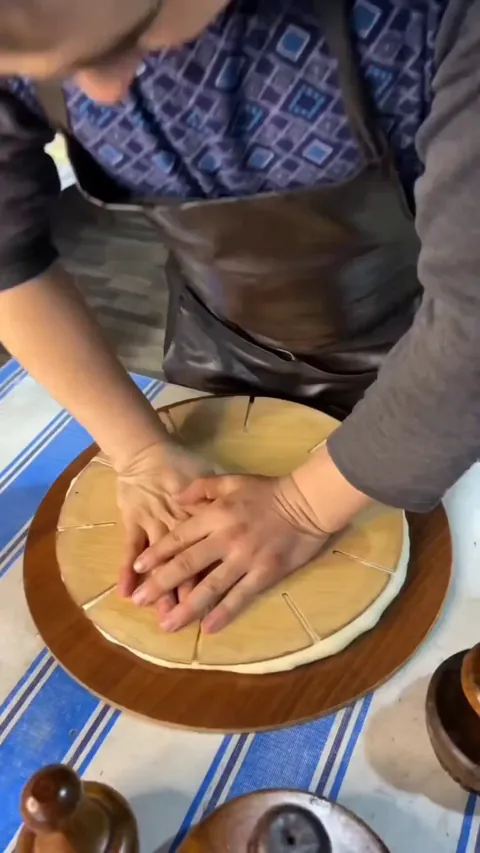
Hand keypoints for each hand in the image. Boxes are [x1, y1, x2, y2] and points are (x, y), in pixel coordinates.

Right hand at [115, 441, 216, 616]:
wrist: (148, 449)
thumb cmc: (183, 463)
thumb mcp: (217, 476)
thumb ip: (231, 502)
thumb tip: (251, 523)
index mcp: (210, 514)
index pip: (217, 551)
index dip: (218, 576)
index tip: (223, 600)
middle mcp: (185, 521)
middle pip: (191, 564)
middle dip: (189, 595)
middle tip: (194, 621)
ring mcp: (157, 520)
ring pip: (164, 561)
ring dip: (163, 589)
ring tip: (163, 617)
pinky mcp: (134, 518)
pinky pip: (130, 546)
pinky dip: (126, 568)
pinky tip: (124, 589)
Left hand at [131, 473, 331, 632]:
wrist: (307, 502)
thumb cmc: (267, 490)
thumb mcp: (230, 480)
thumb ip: (200, 488)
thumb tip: (175, 497)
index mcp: (215, 515)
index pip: (178, 537)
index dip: (157, 554)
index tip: (138, 568)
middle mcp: (225, 539)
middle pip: (186, 565)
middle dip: (160, 584)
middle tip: (140, 601)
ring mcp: (244, 558)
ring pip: (209, 587)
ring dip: (186, 607)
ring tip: (167, 624)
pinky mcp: (264, 573)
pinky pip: (240, 596)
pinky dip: (223, 613)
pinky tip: (207, 628)